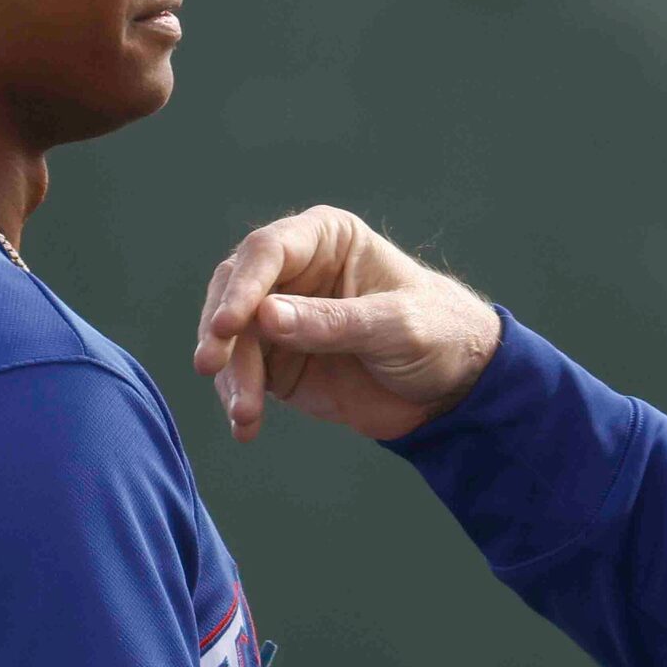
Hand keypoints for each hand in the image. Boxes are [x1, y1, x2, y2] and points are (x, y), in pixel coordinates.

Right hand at [194, 206, 502, 443]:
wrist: (454, 386)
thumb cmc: (438, 332)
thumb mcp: (395, 327)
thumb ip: (333, 322)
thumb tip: (264, 316)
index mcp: (327, 239)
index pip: (267, 250)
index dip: (243, 286)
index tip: (230, 326)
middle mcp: (294, 271)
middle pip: (234, 290)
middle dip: (221, 330)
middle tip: (212, 365)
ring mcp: (281, 317)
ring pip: (231, 337)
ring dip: (231, 375)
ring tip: (245, 413)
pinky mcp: (278, 360)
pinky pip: (243, 375)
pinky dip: (238, 399)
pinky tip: (245, 427)